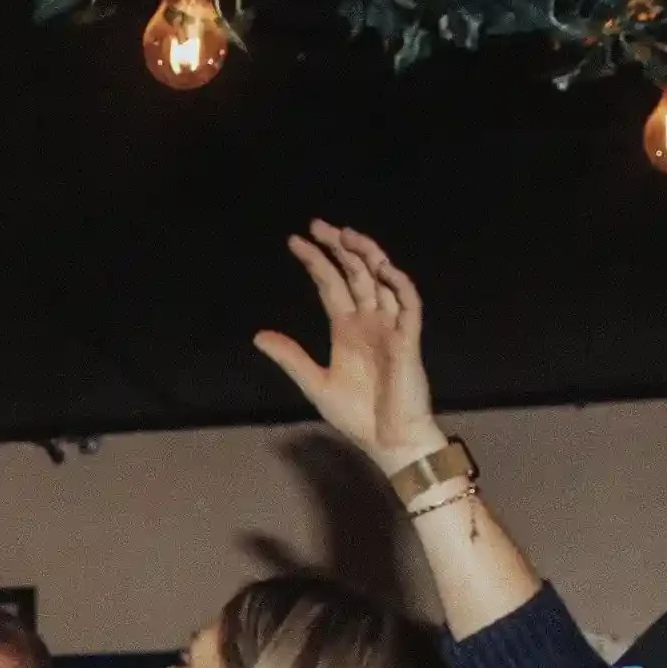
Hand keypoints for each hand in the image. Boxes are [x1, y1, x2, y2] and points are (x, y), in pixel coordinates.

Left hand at [254, 220, 443, 475]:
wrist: (388, 441)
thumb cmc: (358, 416)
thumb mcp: (316, 384)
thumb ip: (291, 358)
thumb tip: (258, 335)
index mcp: (346, 329)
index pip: (331, 284)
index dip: (315, 262)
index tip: (296, 241)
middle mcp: (369, 321)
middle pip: (355, 273)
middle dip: (339, 247)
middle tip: (318, 226)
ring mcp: (390, 326)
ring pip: (381, 279)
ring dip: (367, 255)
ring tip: (346, 235)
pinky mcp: (408, 338)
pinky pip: (408, 303)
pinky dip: (397, 283)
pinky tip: (382, 269)